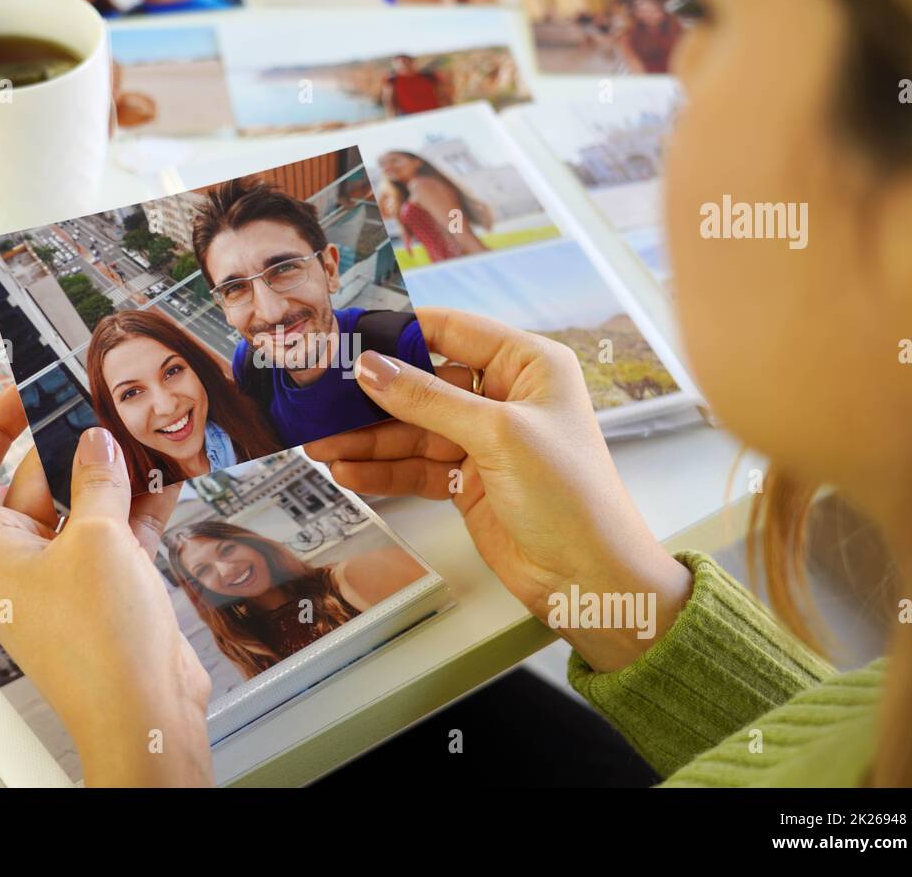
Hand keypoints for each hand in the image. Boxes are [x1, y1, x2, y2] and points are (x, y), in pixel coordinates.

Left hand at [0, 386, 212, 785]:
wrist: (144, 712)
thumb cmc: (99, 648)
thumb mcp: (99, 541)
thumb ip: (97, 481)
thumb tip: (94, 443)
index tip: (23, 394)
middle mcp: (16, 563)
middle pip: (30, 483)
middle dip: (68, 447)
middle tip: (101, 413)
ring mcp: (59, 578)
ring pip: (77, 508)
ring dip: (109, 477)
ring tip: (139, 441)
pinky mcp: (100, 592)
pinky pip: (111, 536)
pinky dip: (135, 508)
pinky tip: (165, 481)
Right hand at [305, 308, 691, 671]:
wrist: (590, 580)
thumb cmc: (572, 497)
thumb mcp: (498, 435)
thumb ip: (428, 400)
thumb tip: (371, 368)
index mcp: (529, 365)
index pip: (452, 331)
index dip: (398, 332)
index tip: (347, 337)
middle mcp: (506, 397)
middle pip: (423, 383)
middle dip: (373, 396)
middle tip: (321, 400)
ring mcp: (485, 441)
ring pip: (412, 430)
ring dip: (368, 439)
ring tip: (321, 444)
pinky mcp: (468, 482)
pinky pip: (415, 466)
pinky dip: (382, 470)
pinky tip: (349, 471)